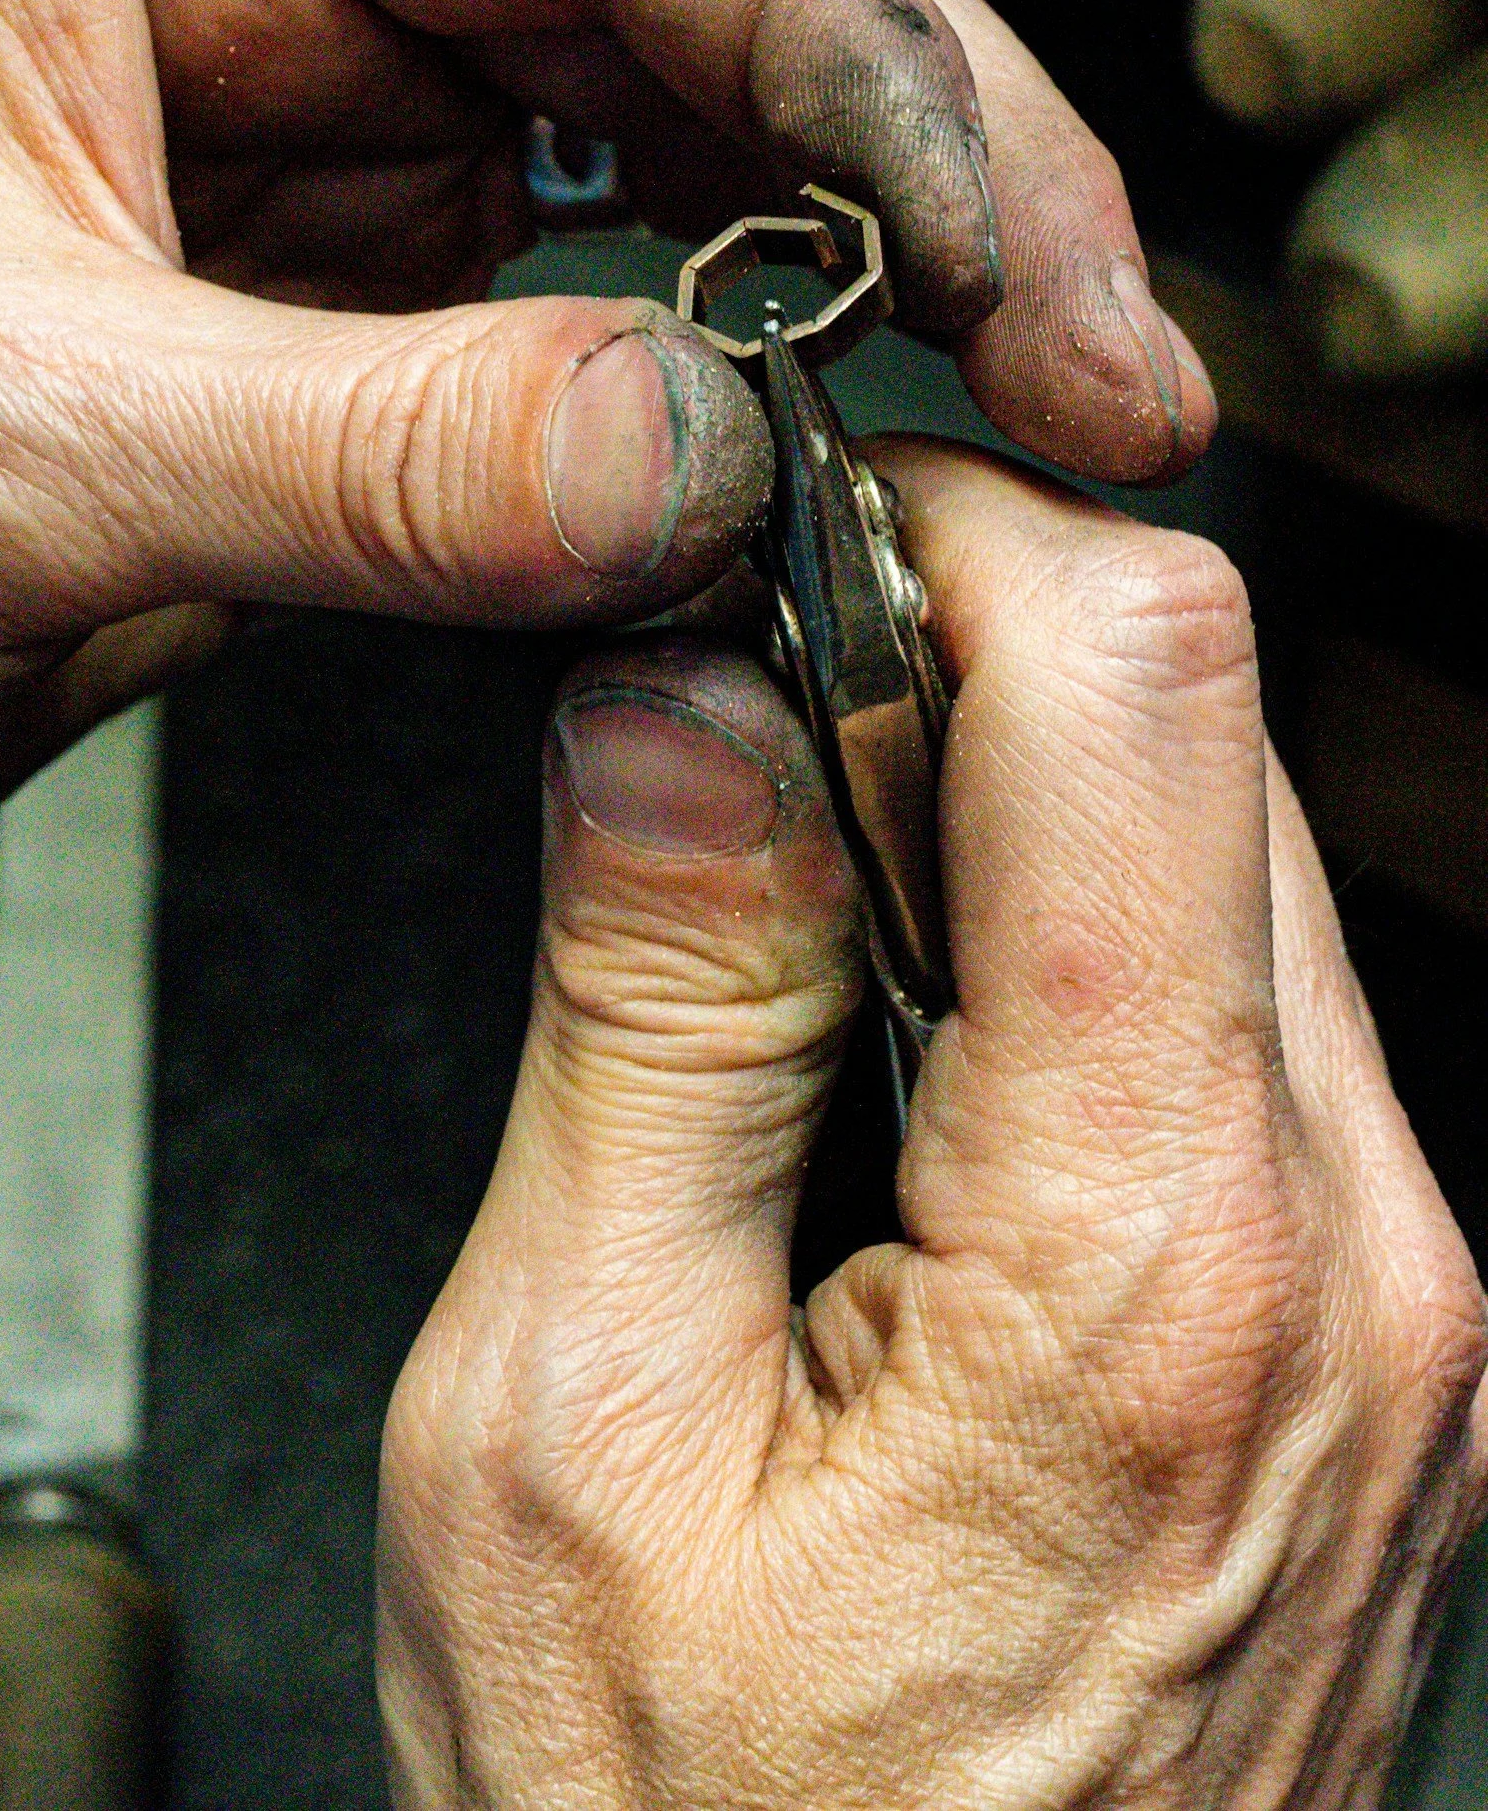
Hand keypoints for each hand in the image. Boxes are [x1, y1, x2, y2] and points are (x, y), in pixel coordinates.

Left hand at [0, 0, 1211, 865]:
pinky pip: (629, 318)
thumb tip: (696, 449)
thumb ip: (366, 452)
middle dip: (937, 165)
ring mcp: (351, 146)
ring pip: (707, 152)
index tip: (1007, 233)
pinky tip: (856, 449)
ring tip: (1045, 403)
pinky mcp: (380, 316)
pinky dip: (757, 394)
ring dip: (886, 275)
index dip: (853, 42)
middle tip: (1106, 345)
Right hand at [378, 441, 1483, 1807]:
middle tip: (748, 756)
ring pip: (1236, 861)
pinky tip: (917, 1085)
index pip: (1139, 670)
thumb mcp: (566, 1423)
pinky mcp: (1373, 1356)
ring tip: (806, 951)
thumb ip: (650, 1010)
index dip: (941, 539)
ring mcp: (1395, 1318)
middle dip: (968, 663)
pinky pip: (1253, 1033)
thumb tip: (676, 704)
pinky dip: (1081, 965)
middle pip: (1210, 733)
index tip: (782, 561)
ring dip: (1015, 818)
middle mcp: (1348, 1267)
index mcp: (1146, 1253)